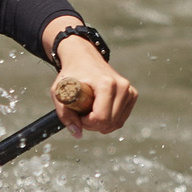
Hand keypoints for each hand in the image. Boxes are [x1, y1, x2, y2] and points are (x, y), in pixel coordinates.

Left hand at [43, 19, 135, 136]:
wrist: (84, 58)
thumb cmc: (71, 74)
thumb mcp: (60, 91)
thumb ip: (65, 114)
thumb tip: (77, 134)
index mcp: (106, 84)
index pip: (101, 117)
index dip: (86, 123)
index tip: (78, 114)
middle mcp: (122, 86)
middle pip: (110, 123)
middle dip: (93, 125)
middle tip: (82, 114)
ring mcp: (129, 90)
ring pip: (117, 123)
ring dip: (102, 124)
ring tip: (90, 111)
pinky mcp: (132, 94)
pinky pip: (121, 119)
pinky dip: (110, 120)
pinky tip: (100, 110)